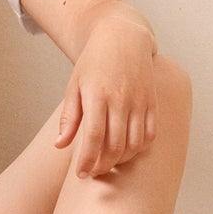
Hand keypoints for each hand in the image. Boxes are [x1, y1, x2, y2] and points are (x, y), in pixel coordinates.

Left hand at [55, 17, 157, 177]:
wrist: (122, 38)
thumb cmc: (93, 63)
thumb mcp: (74, 86)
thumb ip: (69, 118)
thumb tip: (59, 145)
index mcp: (97, 95)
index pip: (94, 138)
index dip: (87, 160)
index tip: (81, 174)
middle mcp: (122, 99)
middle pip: (115, 145)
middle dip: (103, 164)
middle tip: (92, 173)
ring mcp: (140, 101)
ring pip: (135, 143)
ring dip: (121, 160)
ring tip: (107, 164)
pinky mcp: (153, 102)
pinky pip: (150, 134)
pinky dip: (140, 148)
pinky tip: (127, 152)